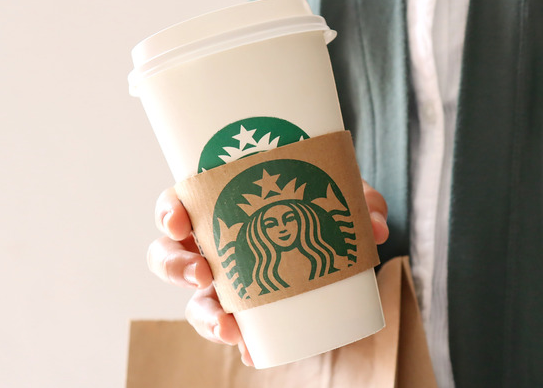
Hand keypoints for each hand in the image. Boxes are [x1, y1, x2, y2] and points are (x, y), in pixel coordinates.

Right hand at [146, 180, 389, 364]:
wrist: (334, 227)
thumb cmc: (321, 200)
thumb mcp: (340, 189)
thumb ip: (360, 200)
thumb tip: (374, 227)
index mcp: (218, 204)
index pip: (176, 205)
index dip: (168, 214)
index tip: (179, 223)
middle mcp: (212, 243)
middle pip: (169, 257)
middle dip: (176, 268)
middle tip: (202, 274)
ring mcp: (226, 280)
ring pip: (194, 300)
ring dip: (203, 316)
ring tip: (228, 328)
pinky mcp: (247, 309)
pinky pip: (234, 329)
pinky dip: (243, 343)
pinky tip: (253, 352)